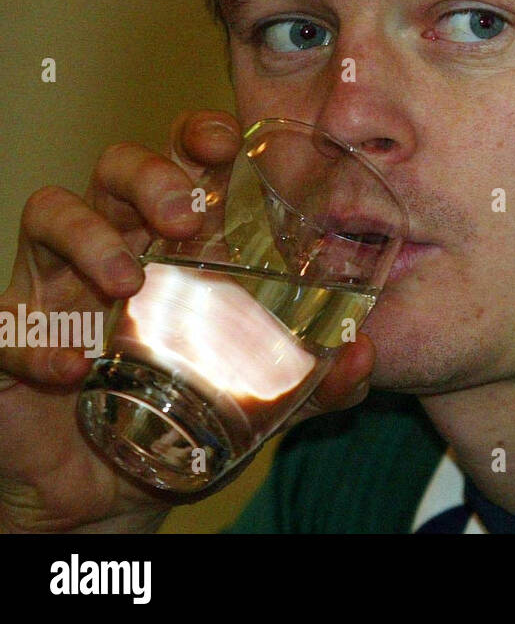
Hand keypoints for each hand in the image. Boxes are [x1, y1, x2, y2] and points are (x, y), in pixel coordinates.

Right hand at [0, 110, 373, 532]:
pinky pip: (5, 320)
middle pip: (117, 168)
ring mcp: (58, 288)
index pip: (182, 161)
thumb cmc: (189, 413)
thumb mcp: (262, 396)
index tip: (228, 144)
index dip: (199, 135)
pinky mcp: (12, 339)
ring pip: (52, 213)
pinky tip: (75, 368)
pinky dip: (36, 340)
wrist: (112, 494)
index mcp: (177, 244)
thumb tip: (364, 352)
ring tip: (128, 282)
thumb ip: (318, 378)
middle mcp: (116, 246)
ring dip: (89, 237)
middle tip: (185, 216)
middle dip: (150, 175)